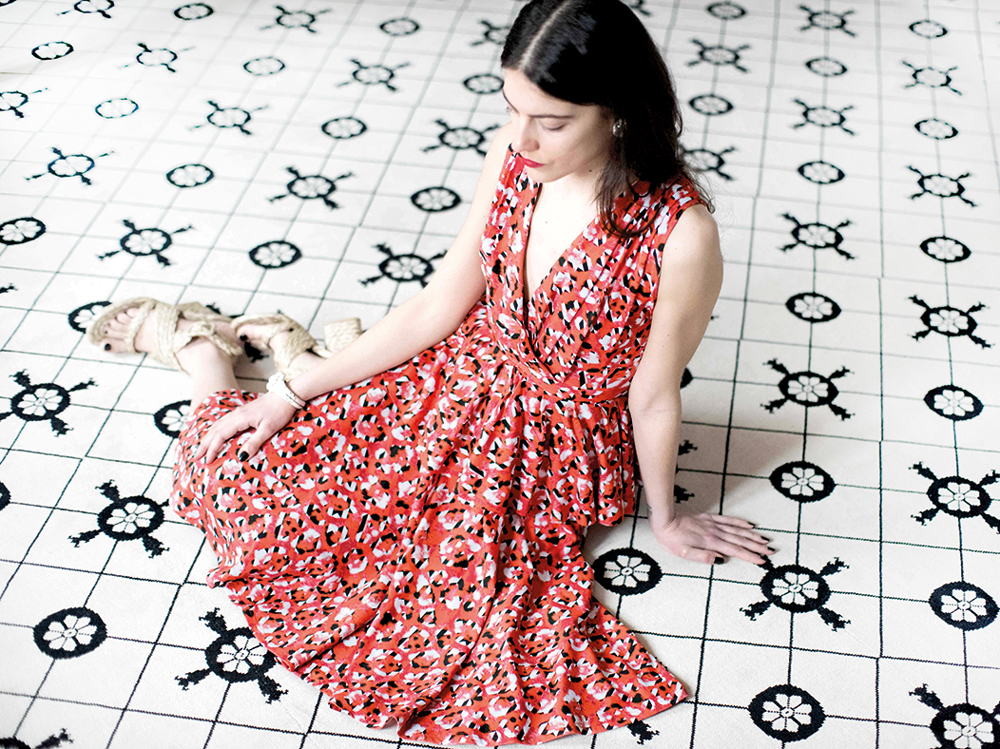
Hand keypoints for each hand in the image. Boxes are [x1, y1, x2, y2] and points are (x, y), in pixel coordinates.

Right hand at [193, 392, 296, 463]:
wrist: (286, 395)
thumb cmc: (279, 412)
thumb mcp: (268, 429)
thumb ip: (254, 443)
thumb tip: (241, 458)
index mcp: (239, 419)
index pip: (220, 436)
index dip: (212, 449)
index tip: (206, 461)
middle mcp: (235, 415)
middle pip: (214, 430)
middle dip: (204, 444)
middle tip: (195, 457)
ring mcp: (238, 413)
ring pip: (218, 425)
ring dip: (208, 437)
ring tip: (201, 448)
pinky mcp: (242, 412)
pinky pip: (223, 422)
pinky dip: (215, 430)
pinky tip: (215, 434)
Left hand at [651, 512, 773, 565]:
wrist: (664, 520)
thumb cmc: (671, 539)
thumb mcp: (683, 553)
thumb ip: (702, 556)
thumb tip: (721, 560)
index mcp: (710, 542)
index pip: (734, 550)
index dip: (749, 556)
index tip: (762, 561)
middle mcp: (714, 532)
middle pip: (740, 540)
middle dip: (756, 547)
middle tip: (771, 551)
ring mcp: (712, 524)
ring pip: (737, 530)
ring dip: (752, 536)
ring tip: (765, 540)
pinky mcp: (708, 518)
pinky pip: (728, 520)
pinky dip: (739, 522)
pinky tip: (749, 525)